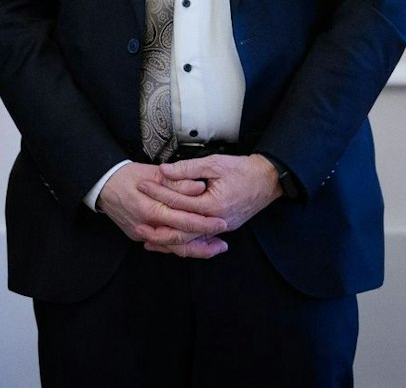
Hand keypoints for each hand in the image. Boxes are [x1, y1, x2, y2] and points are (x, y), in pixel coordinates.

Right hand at [96, 163, 229, 258]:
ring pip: (172, 248)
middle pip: (180, 242)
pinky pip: (162, 246)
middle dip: (204, 244)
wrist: (102, 184)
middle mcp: (145, 226)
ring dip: (194, 250)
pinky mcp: (138, 236)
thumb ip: (177, 182)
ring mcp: (140, 234)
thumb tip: (199, 188)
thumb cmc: (127, 175)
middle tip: (223, 242)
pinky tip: (193, 246)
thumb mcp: (154, 173)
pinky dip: (179, 247)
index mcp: (150, 209)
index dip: (205, 223)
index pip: (183, 221)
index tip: (221, 222)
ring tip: (214, 248)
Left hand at [142, 153, 282, 250]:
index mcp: (213, 204)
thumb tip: (163, 171)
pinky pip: (201, 239)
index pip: (178, 202)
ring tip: (148, 241)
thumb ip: (187, 168)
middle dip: (159, 229)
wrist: (268, 180)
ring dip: (169, 242)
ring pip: (191, 240)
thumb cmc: (243, 170)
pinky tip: (172, 242)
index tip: (142, 186)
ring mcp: (221, 227)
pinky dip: (185, 242)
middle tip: (138, 226)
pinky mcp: (223, 228)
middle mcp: (217, 221)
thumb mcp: (213, 163)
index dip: (158, 193)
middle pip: (182, 231)